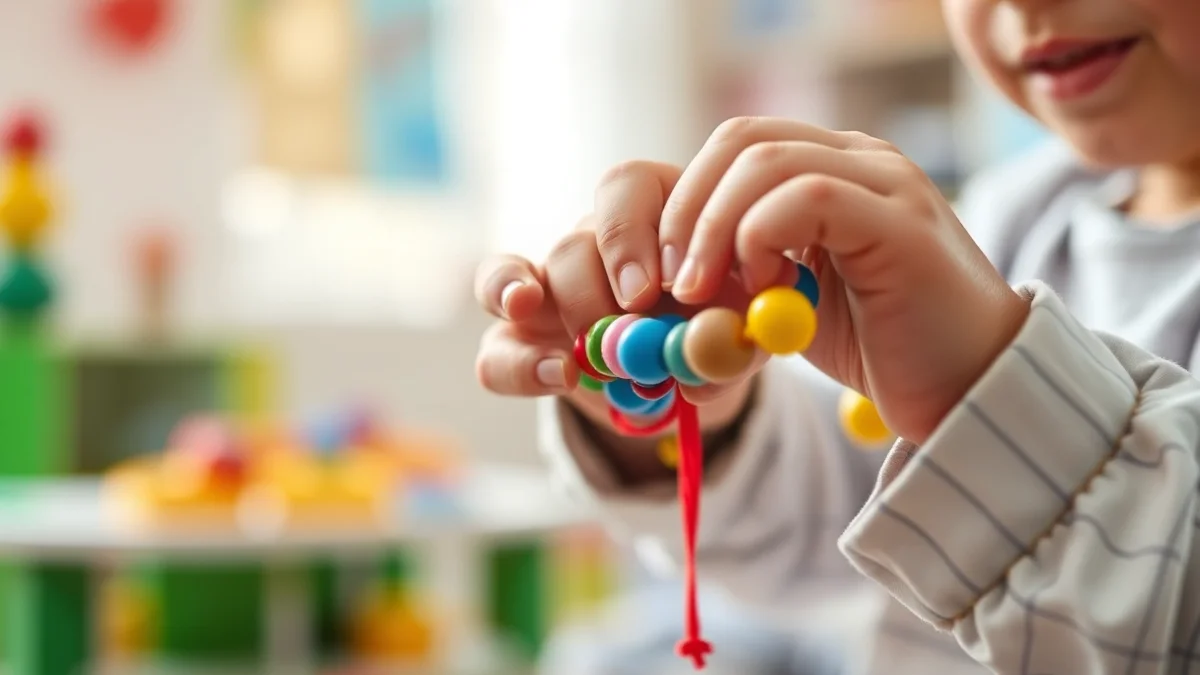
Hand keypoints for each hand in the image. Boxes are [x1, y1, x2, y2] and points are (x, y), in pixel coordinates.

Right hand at [474, 160, 782, 429]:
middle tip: (637, 312)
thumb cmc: (720, 331)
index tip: (667, 282)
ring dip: (572, 315)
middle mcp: (593, 239)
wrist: (691, 375)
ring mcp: (548, 287)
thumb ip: (735, 338)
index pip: (626, 188)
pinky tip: (555, 374)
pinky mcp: (522, 342)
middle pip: (578, 237)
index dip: (636, 232)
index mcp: (653, 211)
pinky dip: (517, 362)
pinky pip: (496, 348)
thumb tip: (710, 357)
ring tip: (599, 354)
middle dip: (604, 279)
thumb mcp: (742, 330)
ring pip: (528, 277)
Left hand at [661, 117, 1029, 443]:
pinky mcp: (899, 219)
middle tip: (674, 283)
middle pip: (741, 139)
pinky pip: (806, 197)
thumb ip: (743, 276)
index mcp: (833, 169)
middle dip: (688, 210)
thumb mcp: (792, 304)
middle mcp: (860, 160)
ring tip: (709, 295)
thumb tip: (671, 282)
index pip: (736, 145)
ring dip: (715, 229)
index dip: (686, 200)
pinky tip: (768, 291)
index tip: (663, 270)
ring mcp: (884, 181)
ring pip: (764, 161)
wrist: (969, 390)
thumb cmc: (886, 349)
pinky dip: (761, 240)